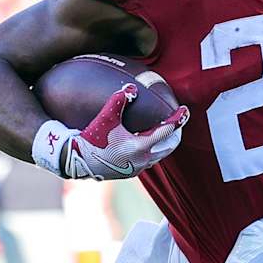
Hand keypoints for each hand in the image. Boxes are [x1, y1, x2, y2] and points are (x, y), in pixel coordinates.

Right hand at [35, 84, 189, 180]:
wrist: (77, 162)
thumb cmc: (91, 139)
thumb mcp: (105, 117)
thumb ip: (119, 100)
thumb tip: (132, 88)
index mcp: (140, 146)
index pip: (167, 131)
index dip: (178, 119)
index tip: (185, 111)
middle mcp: (142, 160)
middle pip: (168, 148)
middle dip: (174, 136)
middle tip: (175, 125)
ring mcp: (136, 169)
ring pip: (157, 157)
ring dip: (162, 146)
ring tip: (162, 135)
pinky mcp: (128, 174)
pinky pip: (146, 162)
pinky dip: (150, 152)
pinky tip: (143, 145)